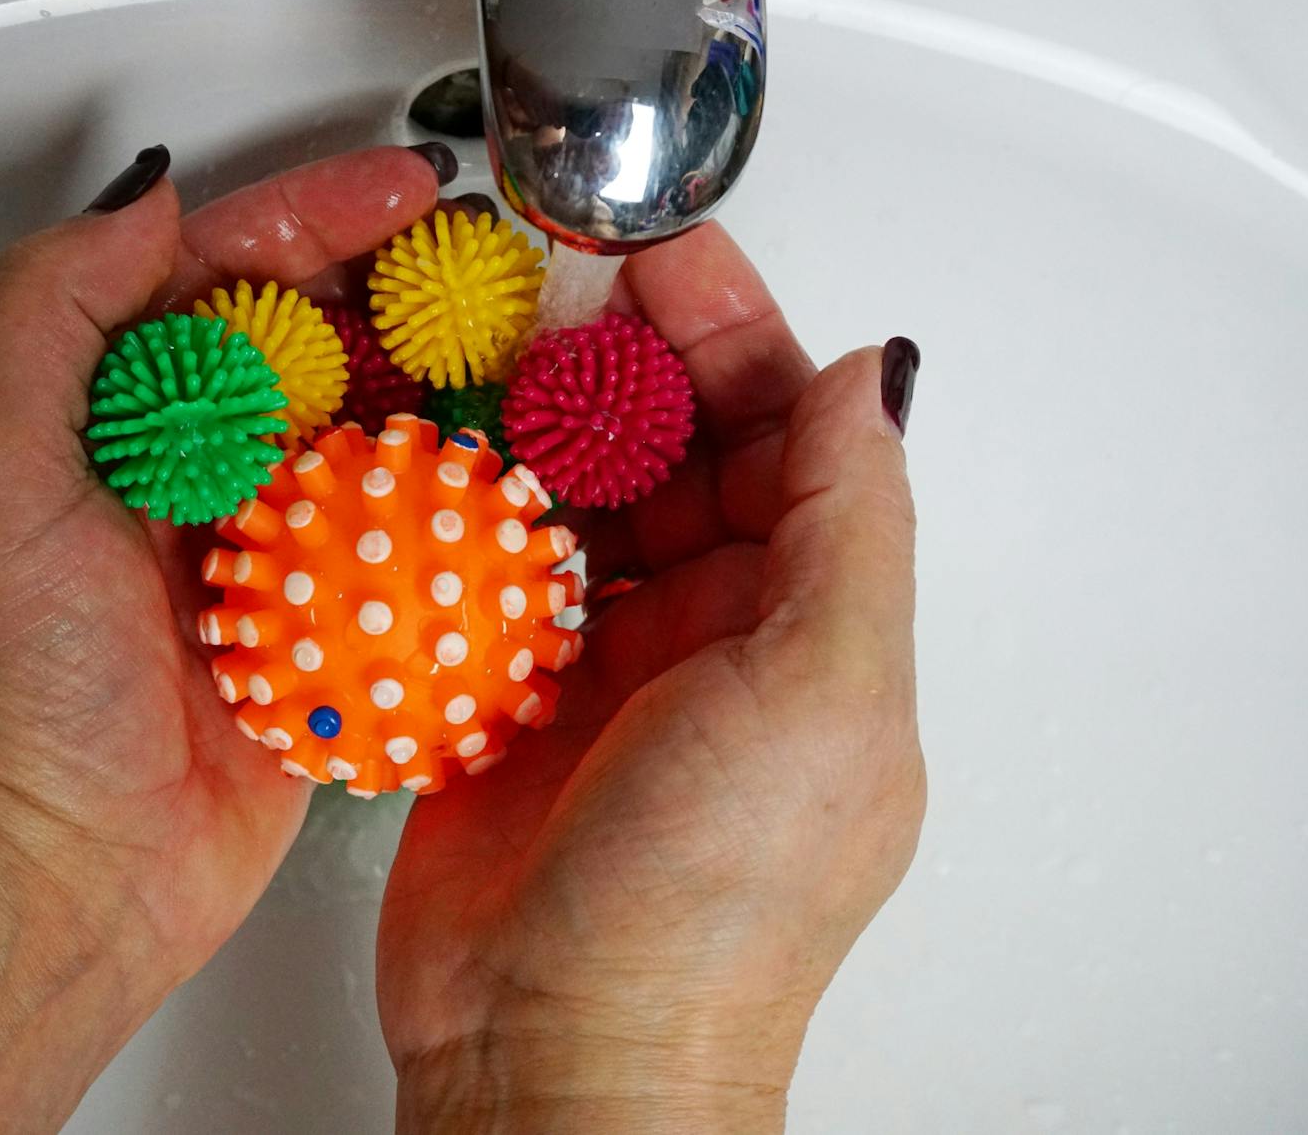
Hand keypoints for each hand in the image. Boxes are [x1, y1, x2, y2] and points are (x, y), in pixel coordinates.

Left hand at [0, 145, 445, 1011]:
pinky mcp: (325, 635)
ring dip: (451, 387)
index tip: (408, 188)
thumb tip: (151, 198)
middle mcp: (197, 473)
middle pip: (320, 343)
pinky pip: (407, 550)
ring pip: (374, 437)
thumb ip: (50, 311)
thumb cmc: (4, 684)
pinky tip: (523, 476)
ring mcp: (269, 555)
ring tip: (537, 350)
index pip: (225, 276)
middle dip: (406, 289)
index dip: (317, 216)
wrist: (54, 871)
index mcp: (116, 414)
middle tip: (498, 264)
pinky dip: (461, 507)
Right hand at [377, 224, 924, 1129]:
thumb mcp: (825, 693)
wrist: (554, 1051)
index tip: (670, 257)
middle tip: (564, 280)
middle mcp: (709, 637)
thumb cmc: (710, 910)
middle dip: (626, 356)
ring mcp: (600, 663)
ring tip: (490, 347)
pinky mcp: (500, 693)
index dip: (733, 335)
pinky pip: (487, 565)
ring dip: (540, 419)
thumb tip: (870, 376)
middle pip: (673, 449)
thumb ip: (849, 519)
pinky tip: (437, 450)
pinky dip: (465, 506)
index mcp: (808, 628)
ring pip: (575, 495)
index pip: (785, 437)